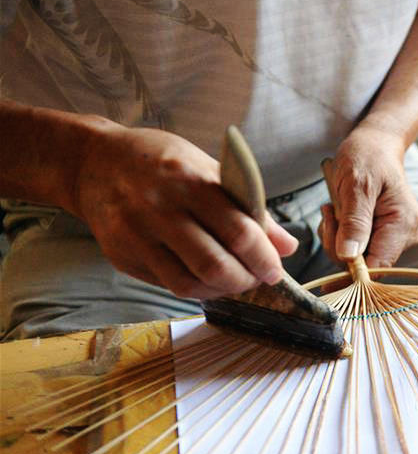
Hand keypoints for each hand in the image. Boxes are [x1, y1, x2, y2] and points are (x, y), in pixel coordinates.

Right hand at [72, 124, 297, 298]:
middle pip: (215, 265)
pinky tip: (208, 280)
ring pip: (189, 284)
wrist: (94, 162)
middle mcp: (159, 209)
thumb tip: (287, 247)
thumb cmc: (163, 163)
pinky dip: (196, 288)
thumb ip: (250, 209)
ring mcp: (136, 235)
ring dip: (222, 290)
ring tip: (235, 281)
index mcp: (189, 181)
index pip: (239, 231)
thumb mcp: (209, 170)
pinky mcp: (122, 256)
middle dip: (246, 280)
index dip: (264, 258)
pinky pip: (167, 285)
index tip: (276, 270)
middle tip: (258, 279)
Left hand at [318, 125, 417, 267]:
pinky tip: (338, 214)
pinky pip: (355, 248)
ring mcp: (393, 237)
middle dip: (338, 245)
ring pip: (356, 258)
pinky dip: (340, 235)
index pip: (377, 266)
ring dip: (336, 238)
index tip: (331, 242)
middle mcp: (404, 236)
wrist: (375, 145)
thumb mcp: (356, 184)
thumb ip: (355, 222)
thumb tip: (349, 256)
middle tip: (329, 214)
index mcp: (403, 224)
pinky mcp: (381, 236)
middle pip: (365, 265)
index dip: (351, 268)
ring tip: (333, 209)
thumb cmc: (368, 157)